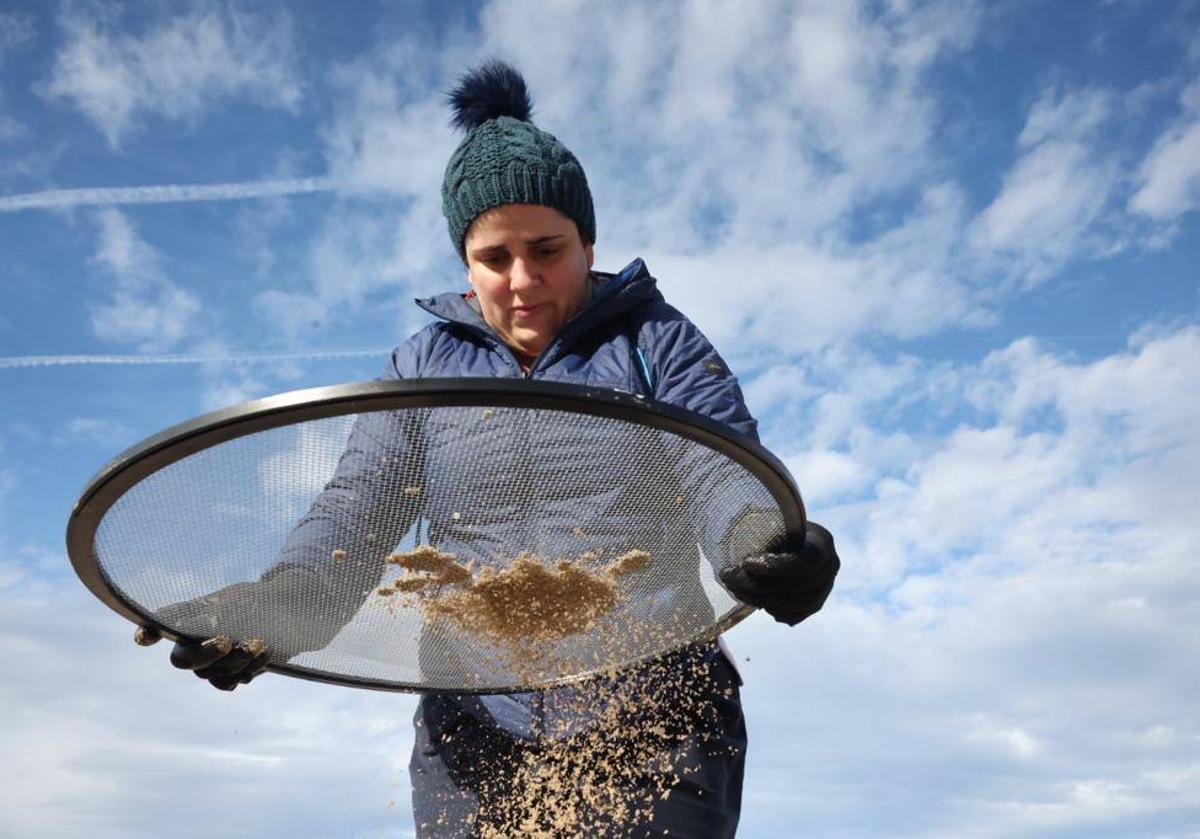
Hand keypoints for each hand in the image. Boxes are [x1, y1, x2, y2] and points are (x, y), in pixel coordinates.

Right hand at [133, 567, 332, 690]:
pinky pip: (236, 680)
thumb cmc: (255, 601)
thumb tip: (144, 637)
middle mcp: (199, 646)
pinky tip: (266, 652)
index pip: (163, 629)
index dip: (150, 633)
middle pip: (185, 661)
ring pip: (214, 674)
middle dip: (206, 654)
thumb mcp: (225, 602)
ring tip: (259, 642)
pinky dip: (251, 668)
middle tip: (226, 640)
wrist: (293, 611)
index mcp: (191, 624)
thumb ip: (191, 617)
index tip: (145, 638)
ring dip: (237, 660)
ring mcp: (218, 663)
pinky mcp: (238, 673)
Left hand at [719, 519, 839, 625]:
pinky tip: (757, 601)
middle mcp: (830, 566)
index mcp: (822, 542)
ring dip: (765, 600)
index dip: (774, 567)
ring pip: (799, 604)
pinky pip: (796, 615)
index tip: (746, 563)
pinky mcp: (816, 603)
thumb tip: (742, 562)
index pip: (803, 562)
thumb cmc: (776, 525)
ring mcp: (826, 587)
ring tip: (739, 590)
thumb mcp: (773, 522)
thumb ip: (766, 536)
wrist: (788, 537)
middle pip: (800, 586)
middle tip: (732, 580)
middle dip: (762, 587)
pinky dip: (775, 610)